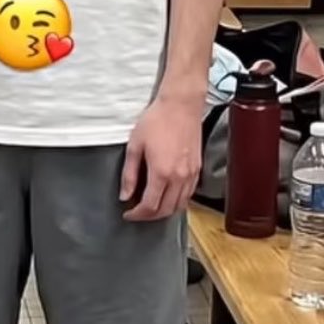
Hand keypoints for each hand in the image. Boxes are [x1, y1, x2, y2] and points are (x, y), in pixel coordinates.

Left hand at [120, 93, 203, 221]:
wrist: (181, 106)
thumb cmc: (157, 121)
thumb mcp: (135, 146)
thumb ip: (129, 174)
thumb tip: (125, 195)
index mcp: (161, 173)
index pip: (150, 206)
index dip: (137, 214)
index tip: (128, 213)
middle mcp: (179, 177)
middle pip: (165, 210)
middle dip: (149, 216)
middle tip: (137, 213)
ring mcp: (191, 175)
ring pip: (179, 205)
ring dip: (164, 211)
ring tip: (150, 207)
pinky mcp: (198, 169)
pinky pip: (189, 195)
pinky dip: (177, 201)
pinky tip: (167, 196)